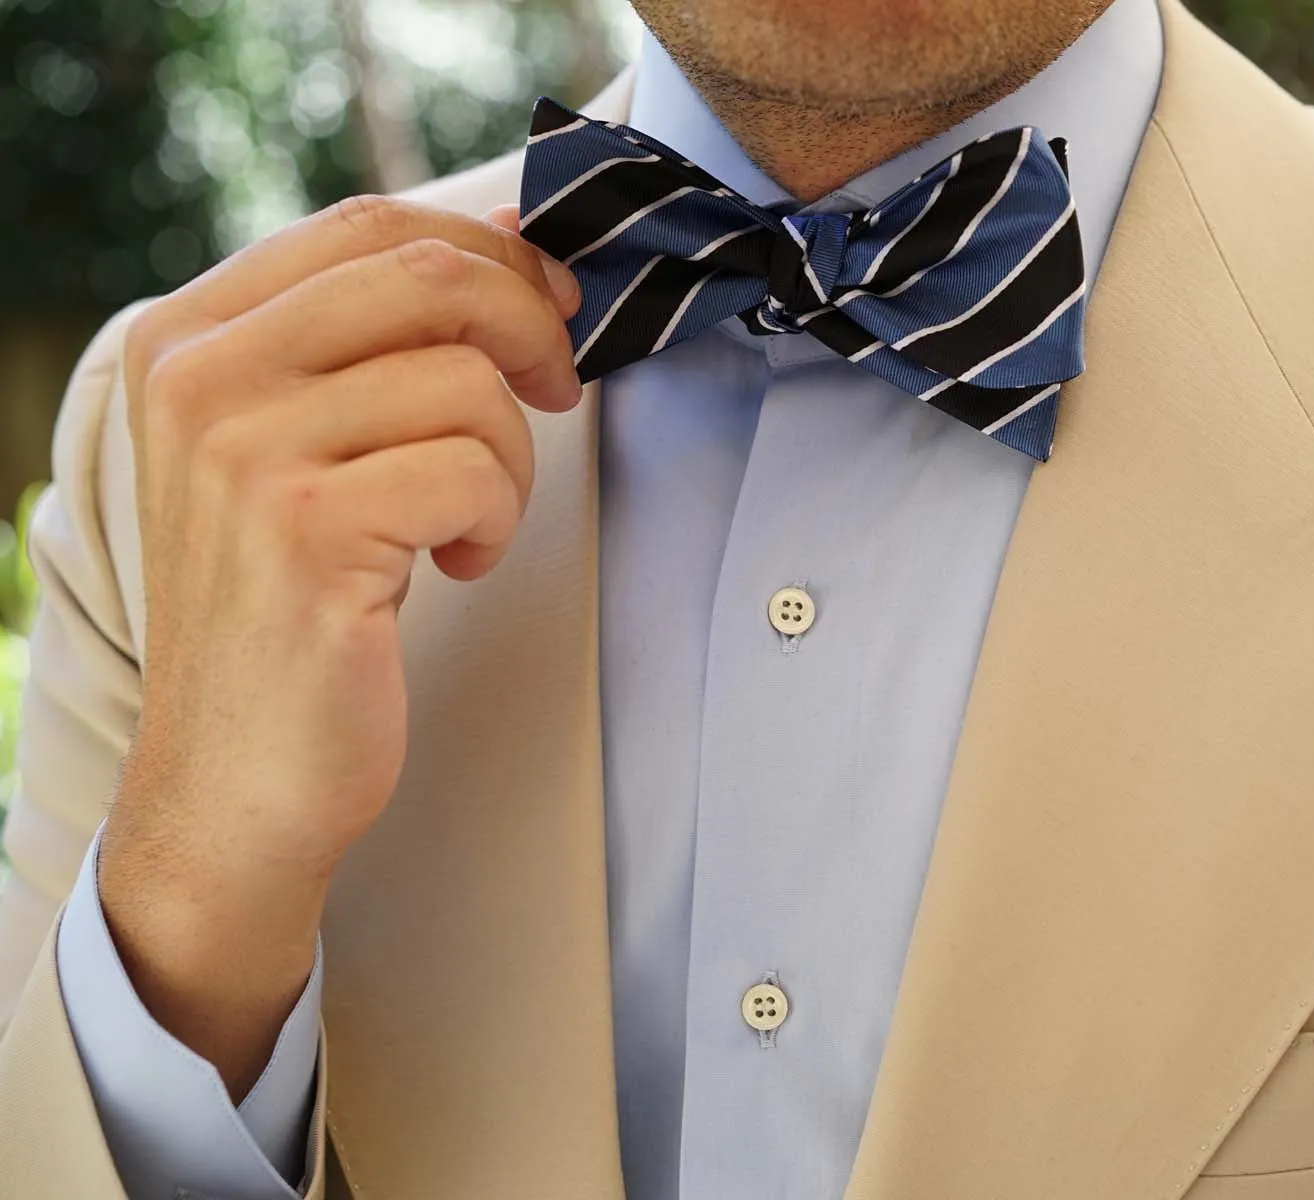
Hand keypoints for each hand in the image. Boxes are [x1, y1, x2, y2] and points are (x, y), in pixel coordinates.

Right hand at [97, 196, 581, 1096]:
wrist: (236, 777)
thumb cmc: (290, 607)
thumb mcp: (296, 448)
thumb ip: (365, 346)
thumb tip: (515, 248)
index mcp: (187, 337)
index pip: (368, 224)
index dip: (490, 251)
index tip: (553, 304)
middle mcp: (199, 377)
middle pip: (428, 276)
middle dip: (532, 328)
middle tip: (560, 391)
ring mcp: (243, 452)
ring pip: (468, 383)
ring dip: (512, 458)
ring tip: (469, 520)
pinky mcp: (307, 531)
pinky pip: (475, 470)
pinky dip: (495, 521)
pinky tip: (453, 564)